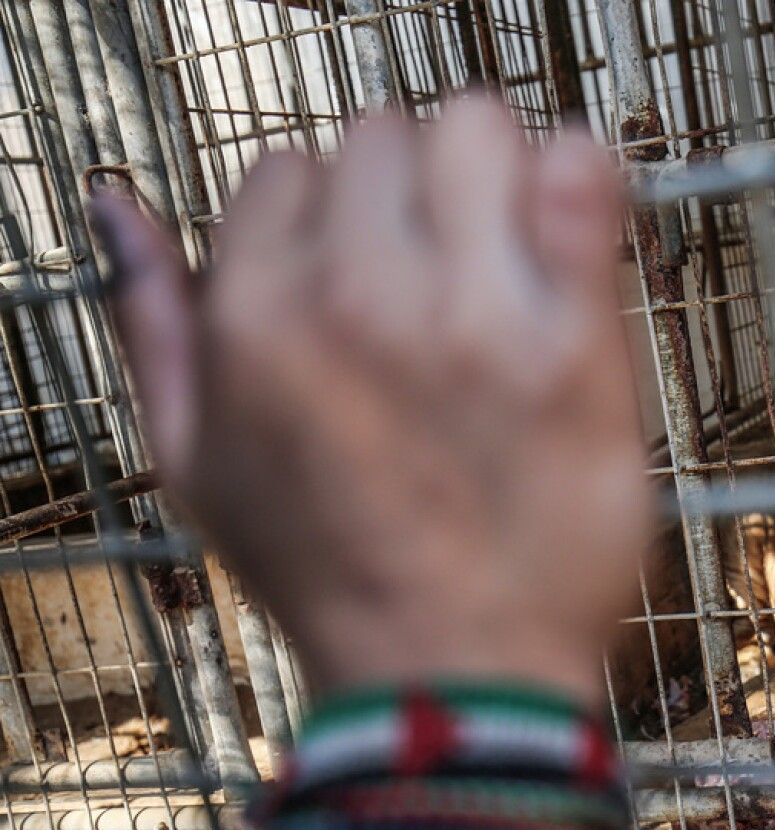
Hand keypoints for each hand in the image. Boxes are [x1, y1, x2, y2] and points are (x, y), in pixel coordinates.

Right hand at [93, 97, 649, 703]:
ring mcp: (474, 319)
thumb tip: (121, 209)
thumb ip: (157, 324)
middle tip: (445, 261)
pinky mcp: (577, 348)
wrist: (455, 681)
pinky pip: (581, 184)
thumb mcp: (196, 466)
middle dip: (415, 188)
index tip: (368, 268)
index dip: (334, 216)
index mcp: (258, 320)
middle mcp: (360, 301)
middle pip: (389, 135)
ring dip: (496, 172)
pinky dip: (581, 177)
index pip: (291, 168)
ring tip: (511, 248)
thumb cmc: (334, 579)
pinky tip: (573, 215)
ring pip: (482, 133)